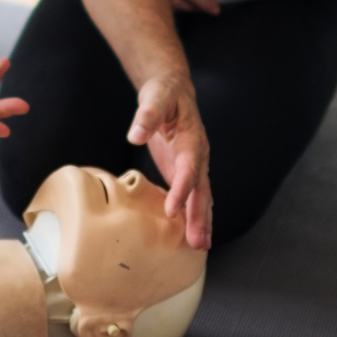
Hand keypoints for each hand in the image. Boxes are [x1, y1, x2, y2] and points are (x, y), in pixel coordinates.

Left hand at [126, 72, 211, 249]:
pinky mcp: (185, 170)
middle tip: (196, 242)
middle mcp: (198, 155)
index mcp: (192, 139)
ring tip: (201, 247)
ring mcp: (194, 164)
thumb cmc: (164, 93)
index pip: (189, 169)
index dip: (182, 190)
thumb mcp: (154, 97)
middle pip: (201, 190)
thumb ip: (146, 115)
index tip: (172, 210)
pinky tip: (192, 234)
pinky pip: (193, 196)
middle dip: (199, 217)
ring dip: (201, 221)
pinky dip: (195, 215)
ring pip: (201, 197)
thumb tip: (135, 136)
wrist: (173, 90)